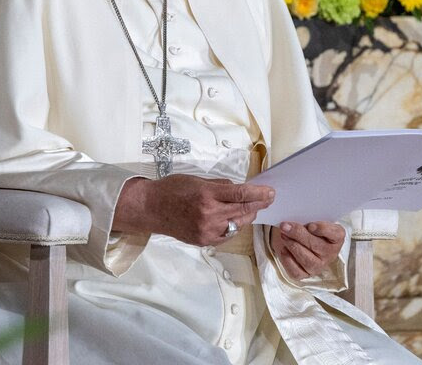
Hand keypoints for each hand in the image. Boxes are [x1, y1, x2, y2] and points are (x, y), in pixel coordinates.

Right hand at [113, 174, 273, 245]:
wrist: (151, 208)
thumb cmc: (172, 189)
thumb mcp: (197, 179)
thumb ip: (219, 185)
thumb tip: (238, 189)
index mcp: (207, 195)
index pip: (240, 194)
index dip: (259, 194)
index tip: (270, 192)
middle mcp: (209, 214)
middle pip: (242, 210)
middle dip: (258, 204)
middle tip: (268, 199)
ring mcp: (207, 230)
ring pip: (238, 224)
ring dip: (248, 215)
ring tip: (253, 207)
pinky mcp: (204, 241)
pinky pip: (227, 235)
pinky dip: (234, 226)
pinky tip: (237, 219)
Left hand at [270, 221, 344, 279]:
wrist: (295, 236)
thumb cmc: (306, 225)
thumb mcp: (309, 217)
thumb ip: (307, 216)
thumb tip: (295, 220)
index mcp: (336, 236)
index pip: (336, 234)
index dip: (323, 230)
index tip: (310, 225)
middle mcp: (330, 253)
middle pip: (317, 246)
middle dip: (299, 235)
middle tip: (285, 226)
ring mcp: (319, 265)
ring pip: (308, 261)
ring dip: (293, 246)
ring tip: (283, 235)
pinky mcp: (305, 274)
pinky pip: (297, 272)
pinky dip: (288, 260)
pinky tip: (283, 249)